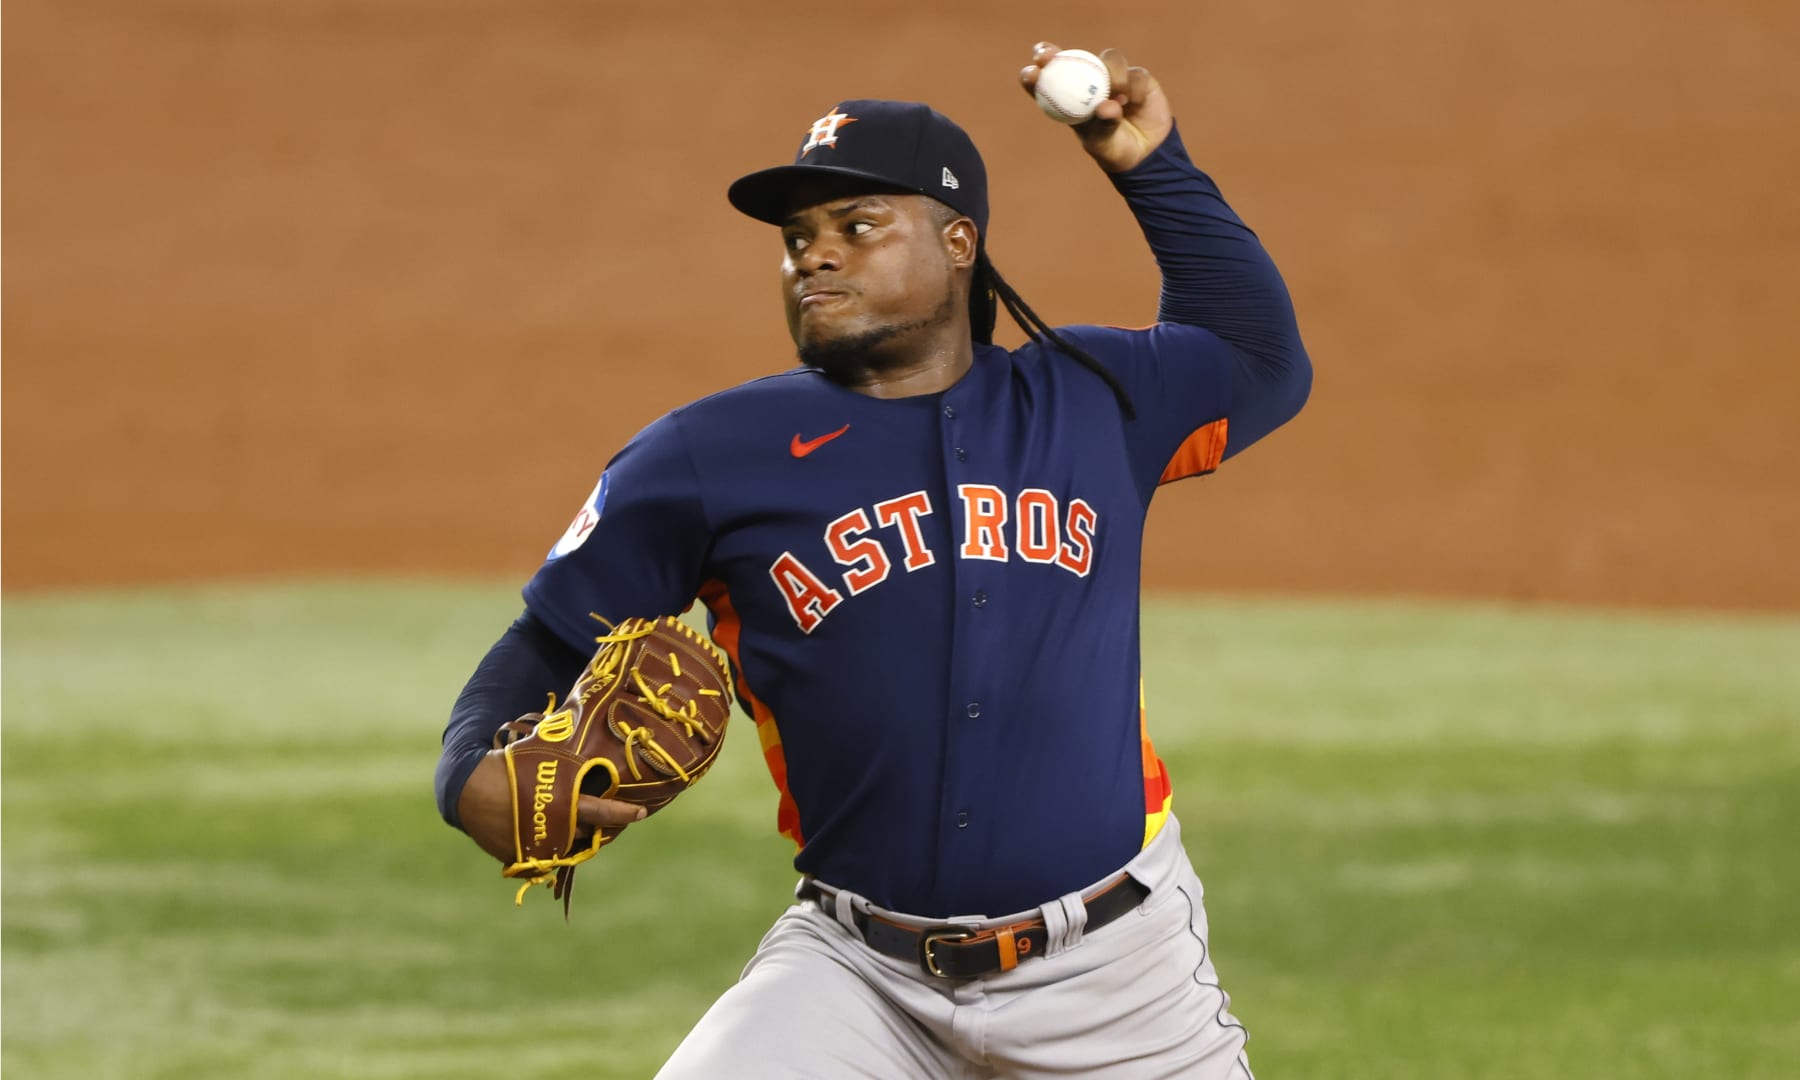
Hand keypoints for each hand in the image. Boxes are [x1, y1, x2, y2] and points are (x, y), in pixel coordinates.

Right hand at [456, 747, 644, 863]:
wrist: (467, 789)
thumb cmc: (508, 765)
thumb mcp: (541, 755)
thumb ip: (567, 758)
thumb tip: (588, 727)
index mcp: (561, 804)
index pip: (601, 812)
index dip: (624, 812)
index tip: (643, 812)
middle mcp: (553, 830)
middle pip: (588, 833)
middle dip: (600, 825)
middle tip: (609, 814)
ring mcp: (537, 847)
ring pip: (568, 846)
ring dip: (576, 835)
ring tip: (578, 818)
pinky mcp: (520, 857)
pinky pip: (544, 854)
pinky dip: (550, 843)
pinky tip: (551, 828)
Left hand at [1019, 42, 1172, 173]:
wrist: (1146, 153)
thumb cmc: (1113, 148)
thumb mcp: (1103, 143)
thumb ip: (1103, 125)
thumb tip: (1106, 106)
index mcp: (1070, 99)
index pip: (1048, 81)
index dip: (1036, 74)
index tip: (1031, 73)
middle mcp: (1090, 82)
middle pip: (1071, 58)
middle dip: (1055, 55)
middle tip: (1047, 57)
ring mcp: (1114, 77)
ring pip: (1109, 59)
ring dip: (1113, 74)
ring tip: (1118, 98)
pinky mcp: (1138, 78)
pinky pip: (1136, 74)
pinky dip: (1134, 88)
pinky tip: (1134, 104)